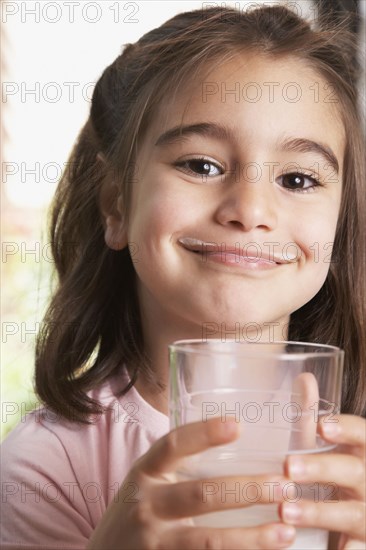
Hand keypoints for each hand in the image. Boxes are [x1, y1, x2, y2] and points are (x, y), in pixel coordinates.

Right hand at [87, 417, 295, 549]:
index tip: (238, 425)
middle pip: (202, 494)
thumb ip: (175, 466)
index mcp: (144, 473)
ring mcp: (153, 541)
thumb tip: (234, 437)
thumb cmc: (136, 512)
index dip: (204, 433)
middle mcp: (145, 505)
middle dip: (247, 490)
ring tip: (285, 531)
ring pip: (208, 541)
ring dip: (251, 538)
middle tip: (283, 486)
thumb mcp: (146, 482)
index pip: (173, 445)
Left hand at [279, 414, 365, 548]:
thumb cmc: (339, 475)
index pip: (364, 435)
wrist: (360, 516)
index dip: (347, 429)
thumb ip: (314, 417)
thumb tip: (305, 377)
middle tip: (290, 467)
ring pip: (351, 514)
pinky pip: (354, 549)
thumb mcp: (330, 448)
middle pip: (355, 472)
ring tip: (285, 510)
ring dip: (319, 512)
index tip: (322, 426)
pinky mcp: (365, 542)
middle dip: (323, 469)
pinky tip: (317, 549)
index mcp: (364, 453)